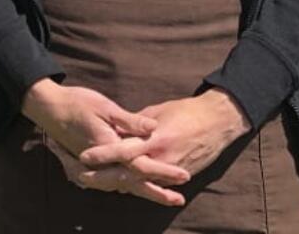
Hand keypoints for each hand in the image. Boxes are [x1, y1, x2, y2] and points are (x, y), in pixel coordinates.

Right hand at [21, 80, 189, 202]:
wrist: (49, 108)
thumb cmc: (77, 103)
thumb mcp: (105, 107)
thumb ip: (129, 121)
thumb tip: (153, 127)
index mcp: (109, 147)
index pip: (141, 165)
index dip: (164, 171)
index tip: (184, 174)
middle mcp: (102, 163)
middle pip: (134, 183)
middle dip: (157, 192)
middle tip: (178, 200)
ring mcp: (95, 167)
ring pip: (123, 185)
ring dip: (144, 191)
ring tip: (166, 197)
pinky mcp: (91, 166)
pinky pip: (112, 182)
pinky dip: (128, 186)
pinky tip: (139, 187)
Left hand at [79, 88, 251, 179]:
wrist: (218, 123)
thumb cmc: (186, 111)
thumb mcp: (157, 111)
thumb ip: (136, 124)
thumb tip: (118, 130)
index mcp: (155, 139)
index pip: (123, 150)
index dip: (103, 154)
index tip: (84, 156)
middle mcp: (162, 159)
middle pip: (127, 174)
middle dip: (104, 178)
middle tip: (81, 178)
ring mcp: (171, 171)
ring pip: (139, 183)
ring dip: (116, 184)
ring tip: (92, 184)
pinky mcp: (178, 177)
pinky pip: (152, 184)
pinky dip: (135, 186)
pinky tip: (118, 187)